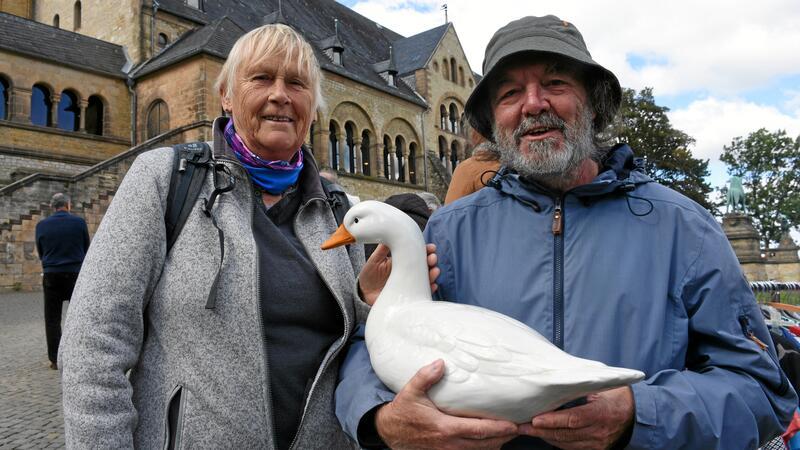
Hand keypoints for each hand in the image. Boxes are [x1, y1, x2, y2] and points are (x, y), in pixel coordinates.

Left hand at [358, 243, 438, 305]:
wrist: (364, 292)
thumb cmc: (370, 274)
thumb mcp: (375, 259)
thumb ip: (383, 248)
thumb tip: (389, 232)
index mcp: (402, 260)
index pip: (417, 253)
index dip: (426, 250)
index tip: (431, 247)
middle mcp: (408, 271)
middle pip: (424, 265)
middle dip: (431, 260)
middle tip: (432, 258)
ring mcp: (409, 283)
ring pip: (426, 278)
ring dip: (432, 274)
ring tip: (434, 271)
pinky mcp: (408, 294)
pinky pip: (422, 292)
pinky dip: (429, 289)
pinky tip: (432, 286)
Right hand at [375, 360, 517, 449]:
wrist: (389, 433)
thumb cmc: (403, 412)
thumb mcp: (411, 391)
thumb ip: (425, 377)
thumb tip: (441, 362)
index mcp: (445, 428)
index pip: (478, 430)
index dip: (498, 429)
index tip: (514, 424)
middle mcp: (450, 444)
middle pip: (486, 445)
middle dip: (505, 437)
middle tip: (521, 427)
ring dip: (496, 443)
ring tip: (510, 432)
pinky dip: (484, 448)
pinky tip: (492, 440)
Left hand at [519, 387, 634, 449]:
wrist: (634, 413)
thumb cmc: (615, 394)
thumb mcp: (602, 387)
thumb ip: (581, 387)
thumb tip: (556, 380)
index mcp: (601, 413)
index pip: (573, 419)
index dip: (553, 421)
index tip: (535, 419)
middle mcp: (599, 432)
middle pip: (565, 434)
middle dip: (540, 430)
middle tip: (520, 425)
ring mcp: (597, 443)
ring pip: (565, 444)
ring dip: (544, 436)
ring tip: (526, 429)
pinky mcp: (595, 449)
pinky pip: (570, 448)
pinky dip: (555, 441)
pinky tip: (542, 433)